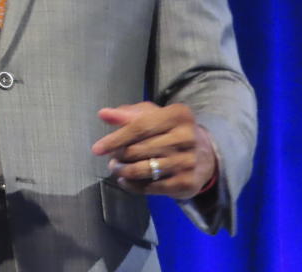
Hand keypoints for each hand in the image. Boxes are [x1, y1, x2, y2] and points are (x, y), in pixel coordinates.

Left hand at [91, 102, 215, 198]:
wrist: (204, 155)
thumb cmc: (170, 130)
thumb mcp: (153, 116)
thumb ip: (128, 114)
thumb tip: (104, 114)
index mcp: (178, 115)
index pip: (140, 127)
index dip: (116, 138)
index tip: (97, 149)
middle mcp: (187, 137)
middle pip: (139, 149)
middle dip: (119, 156)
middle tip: (113, 158)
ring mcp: (188, 161)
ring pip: (143, 170)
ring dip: (123, 171)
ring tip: (116, 168)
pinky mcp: (187, 183)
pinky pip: (151, 187)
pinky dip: (133, 186)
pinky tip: (126, 181)